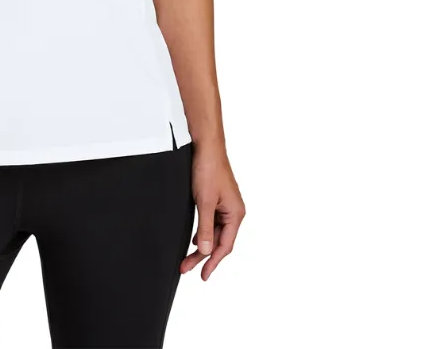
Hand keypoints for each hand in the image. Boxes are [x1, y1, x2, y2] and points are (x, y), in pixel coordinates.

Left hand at [180, 144, 244, 280]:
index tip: (203, 276)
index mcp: (236, 214)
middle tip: (186, 267)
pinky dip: (203, 231)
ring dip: (202, 244)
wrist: (206, 146)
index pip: (225, 245)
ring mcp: (226, 205)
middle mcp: (233, 211)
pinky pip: (212, 222)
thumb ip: (205, 227)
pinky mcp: (217, 199)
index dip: (213, 262)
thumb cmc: (208, 169)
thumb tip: (205, 250)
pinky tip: (195, 238)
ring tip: (187, 258)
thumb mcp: (204, 201)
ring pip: (215, 232)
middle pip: (219, 240)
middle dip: (202, 255)